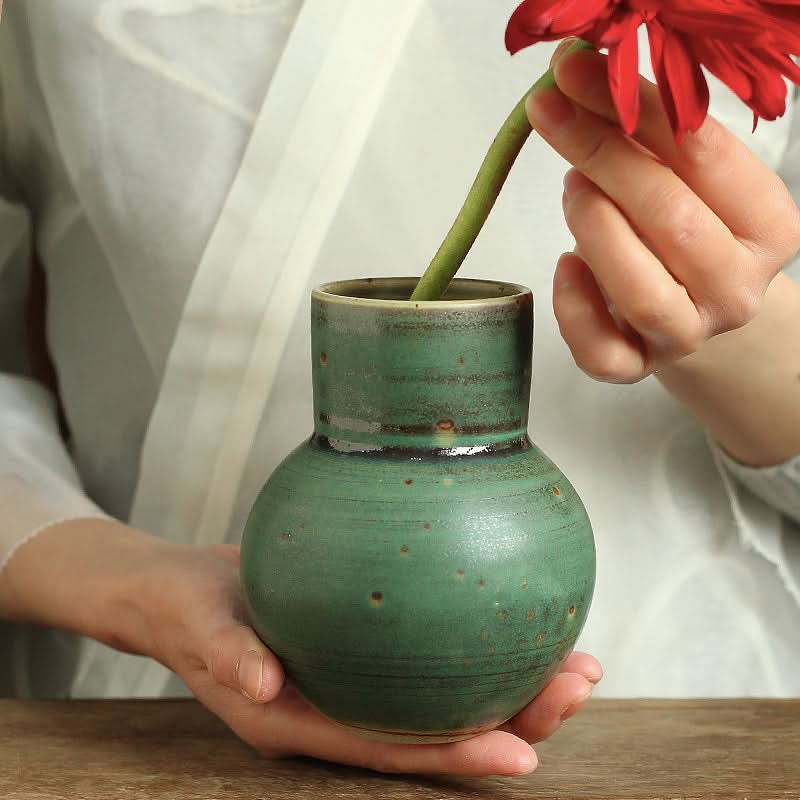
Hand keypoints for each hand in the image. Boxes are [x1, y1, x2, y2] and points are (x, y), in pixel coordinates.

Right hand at [145, 537, 601, 776]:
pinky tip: (517, 621)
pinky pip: (429, 659)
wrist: (185, 594)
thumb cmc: (189, 610)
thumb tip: (259, 682)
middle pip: (437, 731)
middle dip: (515, 716)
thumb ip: (228, 653)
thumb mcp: (199, 624)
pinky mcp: (365, 653)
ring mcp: (356, 685)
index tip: (524, 756)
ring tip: (576, 658)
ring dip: (514, 683)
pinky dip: (475, 646)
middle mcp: (340, 712)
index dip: (456, 756)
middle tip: (578, 683)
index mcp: (302, 723)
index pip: (390, 751)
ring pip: (444, 698)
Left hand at [526, 42, 799, 383]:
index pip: (706, 157)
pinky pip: (603, 354)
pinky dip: (574, 308)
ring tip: (570, 186)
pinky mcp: (640, 367)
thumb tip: (583, 78)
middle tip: (551, 111)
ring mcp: (689, 334)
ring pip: (641, 293)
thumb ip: (651, 137)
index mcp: (769, 226)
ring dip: (594, 228)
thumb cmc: (687, 230)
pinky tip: (564, 265)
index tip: (579, 71)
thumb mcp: (688, 179)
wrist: (694, 305)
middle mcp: (736, 288)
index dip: (639, 107)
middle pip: (672, 221)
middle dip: (602, 154)